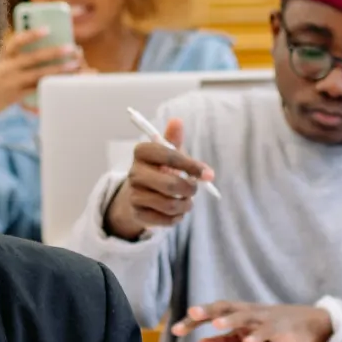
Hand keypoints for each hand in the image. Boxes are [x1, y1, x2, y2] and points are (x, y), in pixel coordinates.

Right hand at [0, 29, 81, 117]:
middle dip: (54, 52)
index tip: (48, 29)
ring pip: (39, 75)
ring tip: (75, 65)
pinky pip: (37, 89)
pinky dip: (51, 84)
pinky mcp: (16, 96)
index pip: (17, 41)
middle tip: (72, 47)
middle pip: (34, 58)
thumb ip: (13, 55)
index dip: (33, 34)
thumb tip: (43, 47)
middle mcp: (6, 68)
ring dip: (58, 69)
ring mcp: (11, 83)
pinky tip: (63, 82)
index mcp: (2, 56)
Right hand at [104, 118, 214, 239]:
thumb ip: (173, 139)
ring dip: (186, 205)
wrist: (139, 194)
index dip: (192, 165)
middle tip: (194, 189)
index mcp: (142, 152)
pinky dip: (178, 217)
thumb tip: (177, 121)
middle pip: (171, 184)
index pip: (169, 156)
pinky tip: (177, 212)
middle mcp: (134, 173)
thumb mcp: (166, 152)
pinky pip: (166, 220)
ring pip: (170, 204)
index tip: (208, 174)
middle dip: (190, 189)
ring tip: (187, 201)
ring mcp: (134, 195)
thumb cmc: (159, 169)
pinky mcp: (138, 214)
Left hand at [170, 301, 332, 341]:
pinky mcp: (280, 328)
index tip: (175, 329)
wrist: (310, 324)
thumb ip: (224, 341)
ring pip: (245, 316)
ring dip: (230, 320)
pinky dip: (258, 336)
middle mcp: (249, 312)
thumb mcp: (246, 336)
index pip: (212, 313)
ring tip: (216, 325)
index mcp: (238, 314)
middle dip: (208, 311)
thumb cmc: (273, 329)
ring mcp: (264, 318)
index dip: (194, 320)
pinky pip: (267, 331)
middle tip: (191, 313)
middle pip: (225, 307)